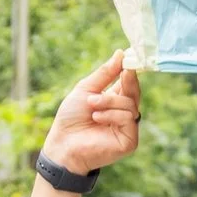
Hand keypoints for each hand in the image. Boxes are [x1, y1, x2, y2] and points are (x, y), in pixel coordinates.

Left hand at [42, 50, 141, 176]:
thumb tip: (121, 53)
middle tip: (122, 72)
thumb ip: (105, 73)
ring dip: (109, 101)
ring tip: (91, 106)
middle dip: (126, 81)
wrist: (63, 143)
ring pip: (130, 104)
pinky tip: (97, 118)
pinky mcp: (129, 141)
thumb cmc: (71, 117)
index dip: (130, 71)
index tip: (130, 57)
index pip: (129, 84)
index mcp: (114, 101)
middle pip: (134, 92)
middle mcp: (123, 114)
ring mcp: (127, 128)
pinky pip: (128, 119)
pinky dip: (112, 115)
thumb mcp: (86, 89)